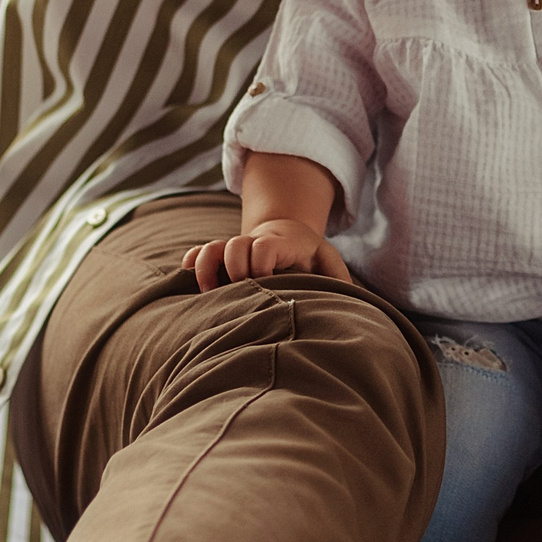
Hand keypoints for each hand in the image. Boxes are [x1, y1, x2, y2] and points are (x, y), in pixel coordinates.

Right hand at [182, 219, 353, 290]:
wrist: (291, 236)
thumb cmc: (312, 258)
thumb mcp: (330, 264)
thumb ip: (340, 281)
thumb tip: (352, 305)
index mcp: (282, 244)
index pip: (265, 246)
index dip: (260, 264)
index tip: (265, 284)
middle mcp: (254, 243)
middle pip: (234, 245)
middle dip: (234, 268)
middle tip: (242, 291)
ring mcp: (235, 249)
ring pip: (212, 248)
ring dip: (206, 267)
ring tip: (208, 293)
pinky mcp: (221, 258)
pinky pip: (198, 253)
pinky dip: (191, 264)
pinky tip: (188, 281)